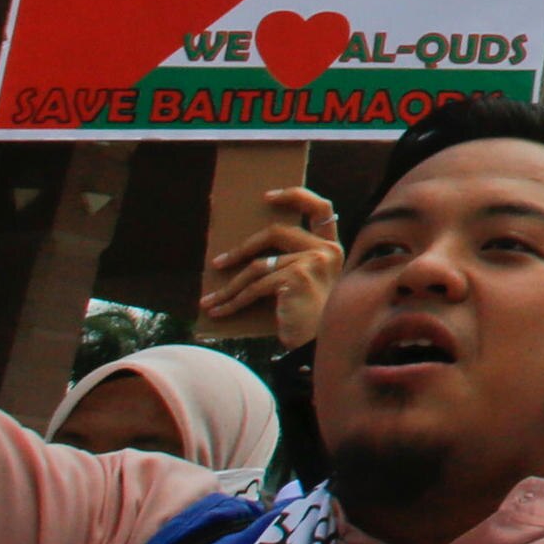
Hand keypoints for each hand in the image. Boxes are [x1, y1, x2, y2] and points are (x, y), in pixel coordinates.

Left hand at [196, 183, 340, 350]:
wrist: (320, 347)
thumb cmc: (311, 321)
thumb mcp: (307, 284)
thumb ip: (294, 264)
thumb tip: (248, 255)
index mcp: (332, 248)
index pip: (321, 208)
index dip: (295, 196)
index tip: (267, 196)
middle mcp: (326, 251)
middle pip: (276, 232)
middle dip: (242, 248)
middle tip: (219, 262)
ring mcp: (313, 261)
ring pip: (259, 265)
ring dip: (230, 285)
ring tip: (211, 298)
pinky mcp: (296, 276)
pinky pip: (256, 286)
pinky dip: (233, 301)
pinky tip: (218, 310)